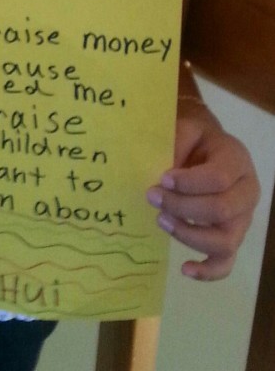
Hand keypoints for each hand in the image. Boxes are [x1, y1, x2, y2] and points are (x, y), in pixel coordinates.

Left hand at [146, 103, 259, 279]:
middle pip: (222, 210)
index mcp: (237, 160)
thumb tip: (161, 170)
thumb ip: (177, 141)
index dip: (189, 183)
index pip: (219, 178)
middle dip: (183, 207)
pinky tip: (185, 269)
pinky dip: (208, 271)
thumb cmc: (194, 139)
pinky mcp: (231, 238)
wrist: (205, 147)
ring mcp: (243, 219)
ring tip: (161, 221)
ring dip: (190, 235)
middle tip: (152, 197)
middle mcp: (247, 191)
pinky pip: (226, 263)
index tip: (162, 179)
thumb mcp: (186, 127)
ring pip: (226, 240)